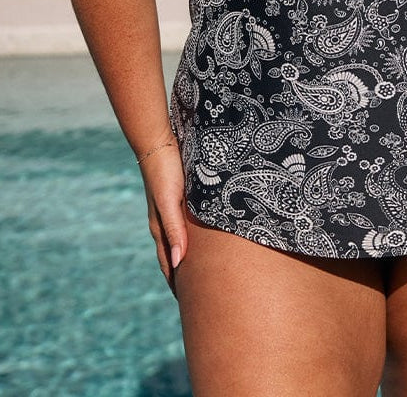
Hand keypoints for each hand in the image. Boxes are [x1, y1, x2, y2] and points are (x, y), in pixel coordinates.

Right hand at [138, 140, 187, 293]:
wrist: (158, 143)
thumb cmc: (165, 172)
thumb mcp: (171, 202)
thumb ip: (174, 230)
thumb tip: (179, 263)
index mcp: (160, 228)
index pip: (170, 266)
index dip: (179, 286)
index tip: (191, 308)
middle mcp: (163, 223)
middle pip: (174, 258)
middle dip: (185, 279)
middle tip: (200, 300)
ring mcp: (169, 212)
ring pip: (180, 243)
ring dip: (189, 261)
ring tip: (203, 277)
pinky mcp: (177, 200)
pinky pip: (184, 228)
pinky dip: (192, 241)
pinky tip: (202, 242)